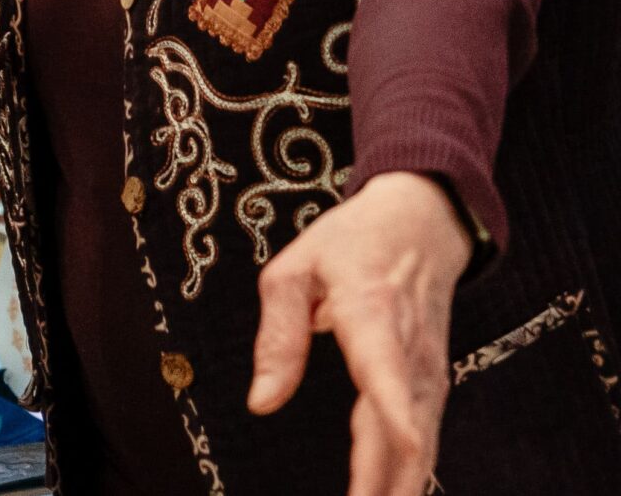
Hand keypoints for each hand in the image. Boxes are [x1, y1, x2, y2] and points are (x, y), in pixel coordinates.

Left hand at [249, 171, 471, 495]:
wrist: (422, 224)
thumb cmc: (351, 243)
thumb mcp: (294, 270)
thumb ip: (278, 337)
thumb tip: (261, 403)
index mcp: (370, 312)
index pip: (384, 371)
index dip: (392, 416)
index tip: (398, 446)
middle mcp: (408, 351)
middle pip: (403, 429)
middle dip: (383, 484)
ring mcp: (426, 372)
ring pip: (418, 445)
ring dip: (398, 488)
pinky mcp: (432, 384)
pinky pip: (423, 439)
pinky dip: (409, 475)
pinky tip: (391, 495)